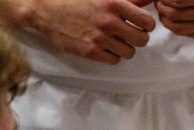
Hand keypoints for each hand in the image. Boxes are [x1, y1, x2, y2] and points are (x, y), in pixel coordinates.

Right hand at [29, 0, 155, 64]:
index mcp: (113, 3)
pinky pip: (115, 60)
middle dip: (137, 36)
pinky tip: (104, 45)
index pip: (147, 22)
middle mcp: (109, 22)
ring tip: (115, 39)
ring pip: (130, 52)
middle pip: (142, 40)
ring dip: (125, 47)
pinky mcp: (90, 52)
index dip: (146, 24)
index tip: (139, 23)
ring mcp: (99, 38)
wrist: (44, 8)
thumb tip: (149, 0)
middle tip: (128, 32)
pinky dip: (112, 55)